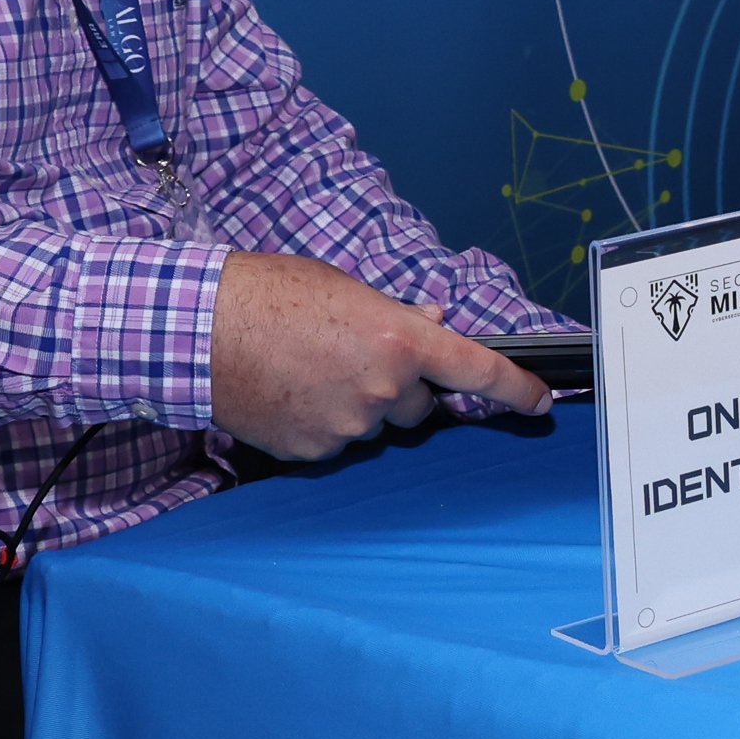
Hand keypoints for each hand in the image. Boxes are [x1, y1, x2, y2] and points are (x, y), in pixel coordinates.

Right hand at [209, 251, 551, 460]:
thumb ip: (395, 315)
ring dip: (355, 403)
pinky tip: (288, 392)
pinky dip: (320, 422)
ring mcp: (349, 425)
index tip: (540, 403)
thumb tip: (432, 324)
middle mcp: (384, 389)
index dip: (516, 390)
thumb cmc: (270, 294)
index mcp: (401, 340)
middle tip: (349, 357)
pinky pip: (335, 441)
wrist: (199, 328)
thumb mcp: (345, 289)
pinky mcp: (314, 450)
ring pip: (373, 425)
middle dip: (397, 387)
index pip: (478, 371)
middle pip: (417, 406)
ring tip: (306, 369)